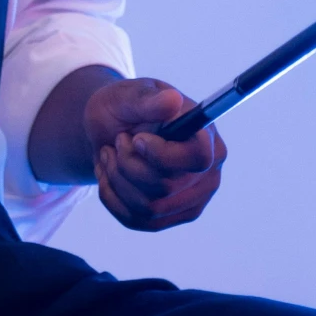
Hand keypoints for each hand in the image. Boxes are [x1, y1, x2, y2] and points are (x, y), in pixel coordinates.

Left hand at [84, 77, 226, 231]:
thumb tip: (173, 101)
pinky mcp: (170, 218)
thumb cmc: (124, 107)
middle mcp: (207, 174)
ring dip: (117, 178)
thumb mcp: (128, 94)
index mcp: (207, 138)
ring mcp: (191, 200)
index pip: (198, 159)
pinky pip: (136, 220)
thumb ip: (149, 99)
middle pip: (166, 187)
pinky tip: (108, 174)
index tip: (137, 139)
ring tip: (111, 154)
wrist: (109, 130)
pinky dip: (112, 197)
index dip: (162, 155)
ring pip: (148, 207)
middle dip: (128, 163)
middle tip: (119, 141)